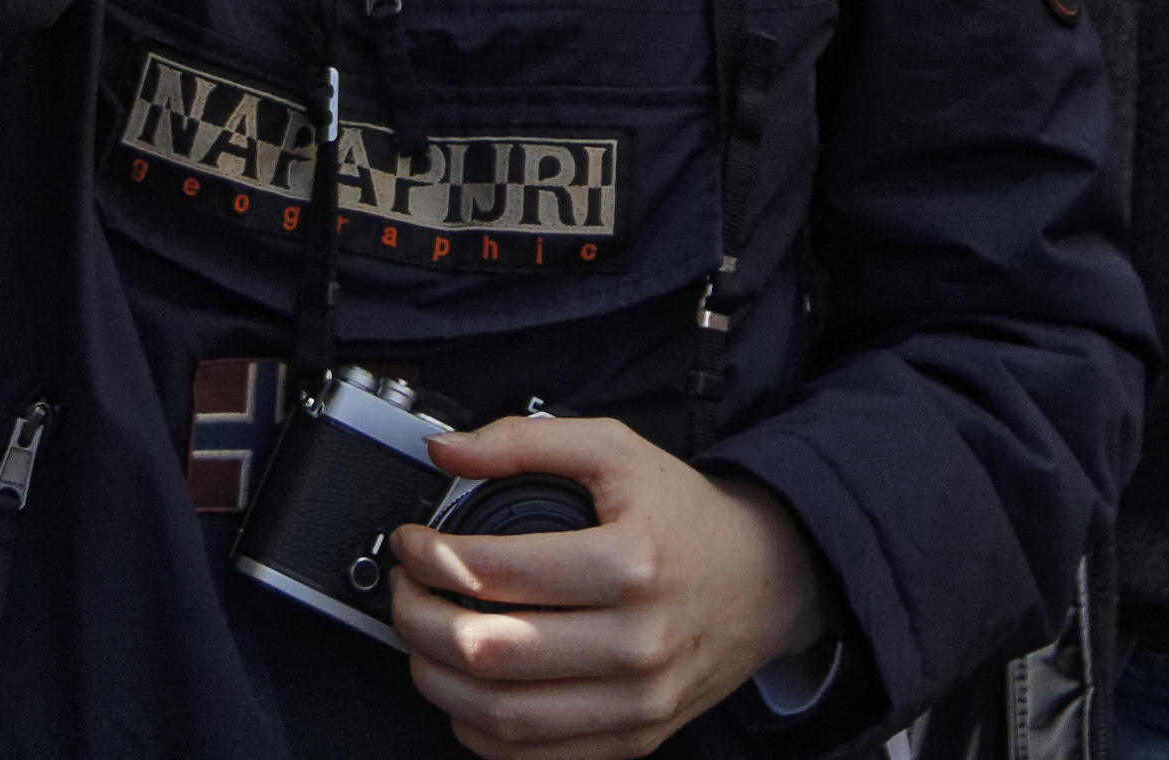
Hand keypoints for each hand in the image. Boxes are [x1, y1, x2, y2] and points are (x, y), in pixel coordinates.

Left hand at [381, 416, 830, 758]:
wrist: (764, 581)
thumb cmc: (682, 516)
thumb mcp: (615, 450)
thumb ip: (526, 441)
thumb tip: (444, 449)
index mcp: (629, 562)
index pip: (495, 572)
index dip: (429, 556)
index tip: (409, 541)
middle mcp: (635, 640)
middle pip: (487, 649)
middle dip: (417, 618)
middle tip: (404, 588)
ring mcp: (635, 701)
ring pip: (501, 713)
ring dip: (435, 677)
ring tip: (421, 637)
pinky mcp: (634, 738)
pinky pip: (532, 754)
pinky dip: (478, 727)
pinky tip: (463, 687)